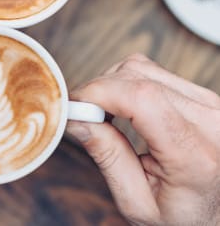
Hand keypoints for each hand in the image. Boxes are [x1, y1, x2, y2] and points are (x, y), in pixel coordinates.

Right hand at [66, 54, 219, 224]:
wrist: (215, 215)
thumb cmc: (181, 217)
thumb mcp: (138, 203)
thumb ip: (108, 157)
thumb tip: (76, 119)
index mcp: (195, 155)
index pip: (141, 99)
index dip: (98, 93)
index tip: (73, 105)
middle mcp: (208, 121)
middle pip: (136, 77)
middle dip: (98, 90)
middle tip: (81, 114)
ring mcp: (207, 103)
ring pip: (140, 66)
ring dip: (111, 84)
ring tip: (103, 113)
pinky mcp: (200, 94)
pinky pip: (151, 70)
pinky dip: (126, 82)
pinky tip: (122, 106)